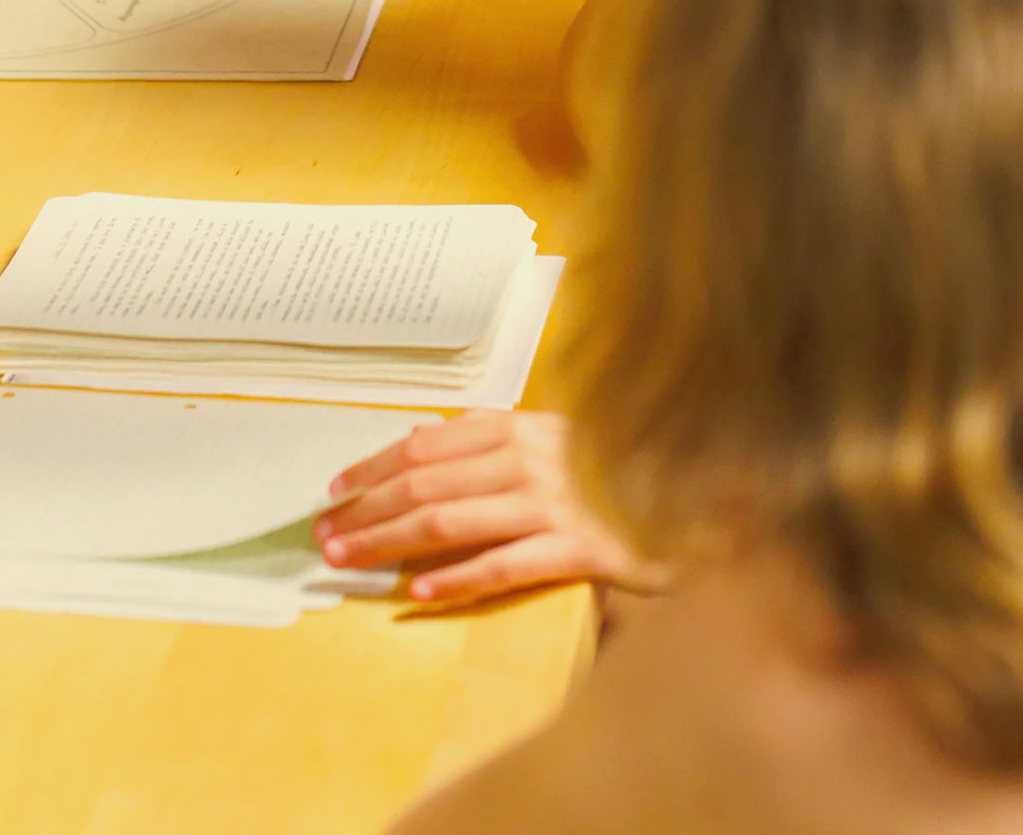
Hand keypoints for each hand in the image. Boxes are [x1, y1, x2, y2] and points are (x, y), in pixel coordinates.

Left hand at [314, 410, 661, 605]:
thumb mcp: (552, 441)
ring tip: (349, 562)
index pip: (426, 446)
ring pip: (450, 521)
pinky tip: (420, 594)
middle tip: (323, 536)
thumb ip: (493, 441)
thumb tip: (420, 442)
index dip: (373, 467)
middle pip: (425, 484)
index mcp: (519, 427)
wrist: (700, 494)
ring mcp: (553, 501)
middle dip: (366, 510)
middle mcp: (528, 457)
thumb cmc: (616, 470)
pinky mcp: (578, 547)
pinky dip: (458, 578)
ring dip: (389, 542)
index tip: (334, 492)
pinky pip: (505, 564)